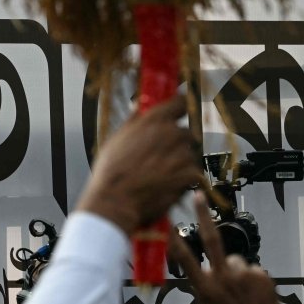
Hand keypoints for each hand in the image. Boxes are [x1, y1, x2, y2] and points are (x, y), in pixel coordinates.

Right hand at [77, 95, 203, 235]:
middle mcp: (170, 133)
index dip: (179, 108)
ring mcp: (182, 154)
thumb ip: (132, 122)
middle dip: (177, 143)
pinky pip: (193, 174)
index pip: (179, 103)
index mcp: (153, 121)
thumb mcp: (115, 140)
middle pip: (186, 132)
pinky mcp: (189, 174)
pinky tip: (166, 186)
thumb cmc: (111, 172)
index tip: (178, 113)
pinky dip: (183, 180)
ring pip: (189, 155)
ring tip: (160, 176)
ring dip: (180, 163)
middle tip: (162, 157)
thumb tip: (137, 107)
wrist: (115, 201)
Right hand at [169, 191, 288, 303]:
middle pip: (211, 239)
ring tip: (245, 294)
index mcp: (205, 289)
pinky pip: (253, 271)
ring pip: (237, 263)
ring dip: (239, 273)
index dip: (174, 240)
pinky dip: (254, 281)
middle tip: (197, 196)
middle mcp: (222, 277)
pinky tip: (256, 297)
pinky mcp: (261, 275)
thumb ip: (208, 290)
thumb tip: (212, 276)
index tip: (166, 223)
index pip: (185, 259)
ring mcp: (244, 274)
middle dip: (203, 215)